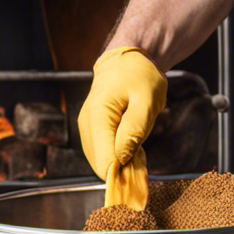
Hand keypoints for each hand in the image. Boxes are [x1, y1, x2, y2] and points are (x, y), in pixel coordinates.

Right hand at [78, 45, 166, 177]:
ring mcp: (86, 130)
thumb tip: (121, 159)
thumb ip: (134, 130)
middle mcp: (86, 126)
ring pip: (102, 162)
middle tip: (142, 153)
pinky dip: (118, 155)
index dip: (122, 172)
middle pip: (101, 164)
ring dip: (121, 161)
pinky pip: (103, 153)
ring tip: (137, 142)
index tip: (140, 170)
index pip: (104, 160)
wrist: (127, 61)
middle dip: (123, 167)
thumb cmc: (140, 76)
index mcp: (98, 116)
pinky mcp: (91, 133)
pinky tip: (129, 143)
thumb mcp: (147, 99)